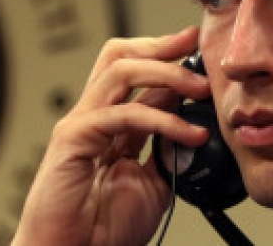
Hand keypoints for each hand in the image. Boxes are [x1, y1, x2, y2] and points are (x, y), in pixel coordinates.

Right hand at [12, 27, 211, 245]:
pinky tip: (188, 134)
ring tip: (199, 90)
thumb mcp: (153, 181)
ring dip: (166, 74)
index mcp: (110, 124)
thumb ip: (168, 149)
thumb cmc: (104, 229)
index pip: (135, 72)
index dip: (166, 55)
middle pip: (119, 57)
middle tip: (194, 46)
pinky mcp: (73, 139)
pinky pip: (121, 114)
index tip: (197, 47)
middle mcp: (93, 116)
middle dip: (160, 46)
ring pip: (120, 72)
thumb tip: (192, 120)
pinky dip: (161, 119)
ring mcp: (81, 124)